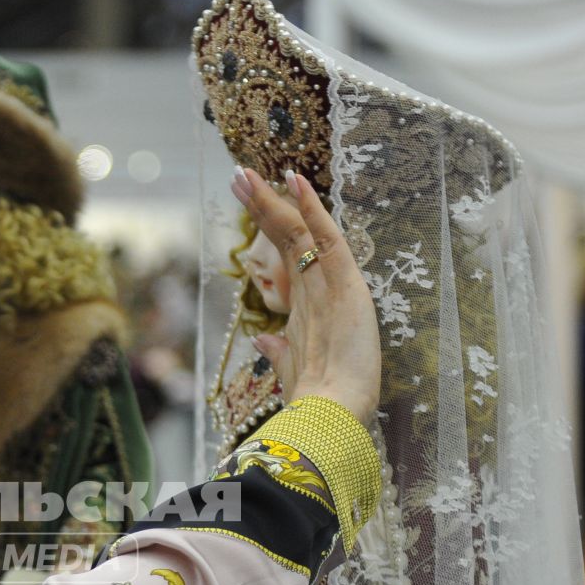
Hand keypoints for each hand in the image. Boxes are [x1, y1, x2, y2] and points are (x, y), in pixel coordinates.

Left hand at [233, 167, 380, 424]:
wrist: (335, 411)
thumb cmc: (320, 398)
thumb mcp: (291, 370)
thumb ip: (280, 352)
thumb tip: (265, 341)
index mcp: (309, 306)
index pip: (286, 255)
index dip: (267, 226)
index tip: (247, 199)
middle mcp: (321, 288)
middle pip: (289, 235)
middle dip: (263, 204)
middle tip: (239, 174)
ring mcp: (334, 283)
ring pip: (301, 230)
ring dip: (274, 199)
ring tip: (247, 173)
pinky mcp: (346, 285)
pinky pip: (326, 238)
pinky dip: (312, 208)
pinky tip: (295, 181)